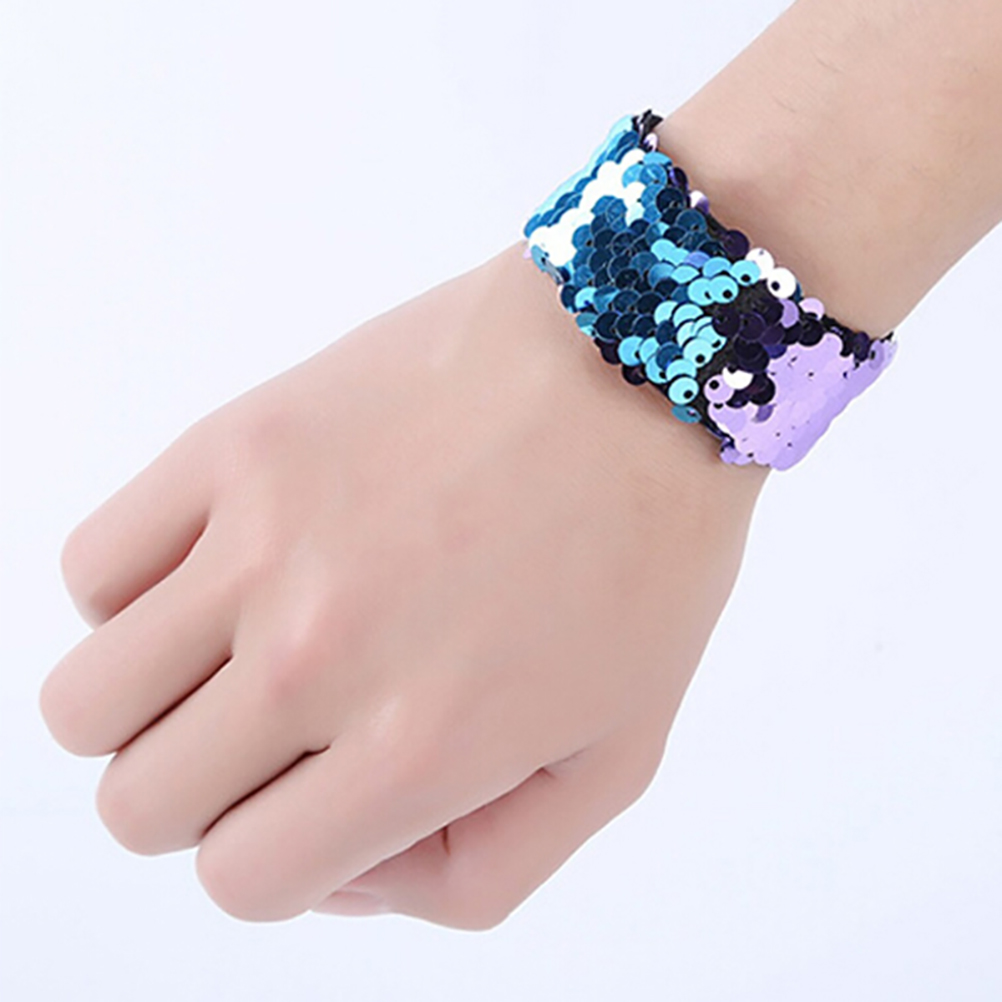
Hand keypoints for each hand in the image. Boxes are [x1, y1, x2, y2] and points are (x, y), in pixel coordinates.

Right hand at [39, 241, 767, 927]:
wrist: (638, 361)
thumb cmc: (646, 556)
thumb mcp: (613, 759)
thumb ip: (480, 873)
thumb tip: (342, 876)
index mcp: (421, 747)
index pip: (243, 878)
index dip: (276, 856)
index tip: (322, 797)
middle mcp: (321, 654)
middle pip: (141, 804)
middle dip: (206, 794)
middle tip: (285, 728)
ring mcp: (265, 538)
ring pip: (87, 700)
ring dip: (149, 706)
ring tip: (237, 650)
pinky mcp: (240, 442)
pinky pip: (94, 566)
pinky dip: (135, 597)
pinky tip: (224, 571)